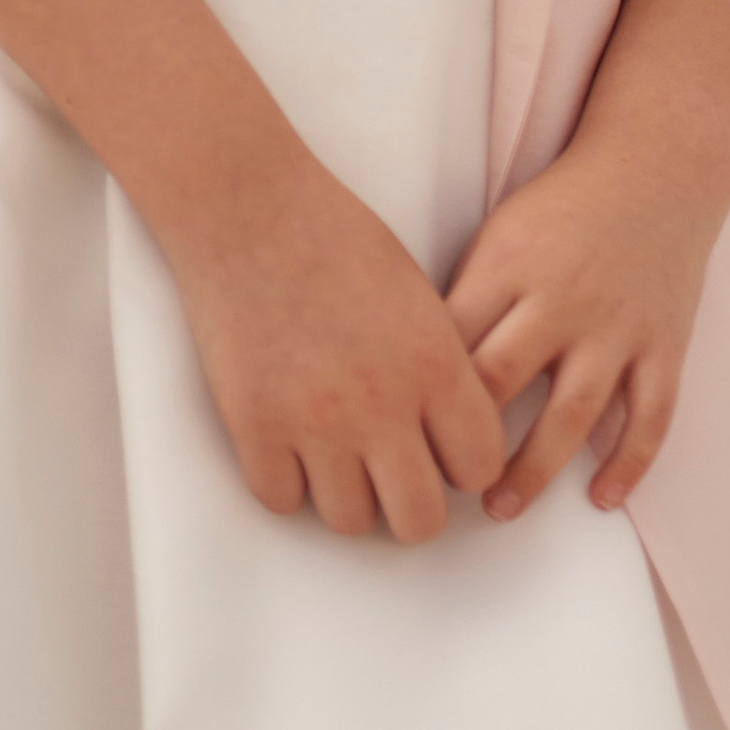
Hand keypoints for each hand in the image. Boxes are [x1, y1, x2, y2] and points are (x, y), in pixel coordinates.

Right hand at [166, 154, 507, 543]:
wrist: (249, 208)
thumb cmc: (336, 237)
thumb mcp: (417, 294)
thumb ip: (440, 368)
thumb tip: (451, 438)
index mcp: (434, 362)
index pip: (480, 466)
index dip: (464, 465)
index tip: (443, 450)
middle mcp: (381, 403)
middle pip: (420, 521)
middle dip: (412, 503)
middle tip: (393, 471)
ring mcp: (314, 421)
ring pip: (350, 522)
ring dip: (348, 495)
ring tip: (338, 451)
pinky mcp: (255, 427)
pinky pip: (282, 500)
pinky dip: (287, 480)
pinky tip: (290, 440)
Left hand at [442, 133, 719, 521]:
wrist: (655, 167)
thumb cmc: (561, 207)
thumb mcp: (499, 234)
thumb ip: (466, 296)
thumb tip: (412, 368)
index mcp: (510, 266)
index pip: (454, 342)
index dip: (421, 395)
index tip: (400, 437)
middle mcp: (563, 299)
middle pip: (503, 378)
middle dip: (467, 440)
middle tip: (437, 487)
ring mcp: (618, 326)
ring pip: (573, 414)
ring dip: (534, 470)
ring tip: (500, 508)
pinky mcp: (664, 343)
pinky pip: (651, 416)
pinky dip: (629, 464)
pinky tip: (600, 498)